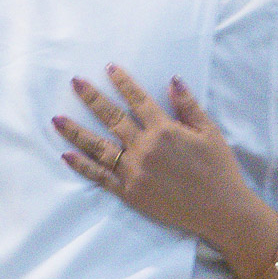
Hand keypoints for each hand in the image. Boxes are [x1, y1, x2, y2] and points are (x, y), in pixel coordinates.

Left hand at [53, 66, 271, 266]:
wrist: (220, 210)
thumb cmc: (219, 169)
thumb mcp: (209, 132)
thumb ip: (188, 106)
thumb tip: (172, 81)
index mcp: (164, 130)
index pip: (138, 99)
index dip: (123, 82)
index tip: (109, 68)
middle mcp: (144, 148)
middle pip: (112, 118)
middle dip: (91, 98)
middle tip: (75, 82)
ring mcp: (134, 171)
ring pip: (98, 147)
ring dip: (75, 131)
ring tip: (56, 119)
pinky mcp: (130, 192)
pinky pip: (101, 177)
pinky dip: (83, 166)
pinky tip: (67, 155)